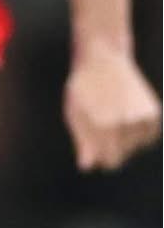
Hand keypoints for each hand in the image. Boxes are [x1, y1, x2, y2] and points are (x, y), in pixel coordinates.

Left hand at [64, 46, 160, 170]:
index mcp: (103, 126)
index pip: (109, 160)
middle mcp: (125, 123)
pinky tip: (127, 118)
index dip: (100, 157)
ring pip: (136, 147)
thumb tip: (87, 167)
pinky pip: (148, 137)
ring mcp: (142, 117)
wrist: (103, 60)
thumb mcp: (75, 114)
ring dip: (126, 140)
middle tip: (102, 127)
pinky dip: (140, 132)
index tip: (95, 147)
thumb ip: (82, 142)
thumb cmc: (83, 89)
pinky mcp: (153, 112)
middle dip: (112, 149)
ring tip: (114, 118)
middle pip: (122, 156)